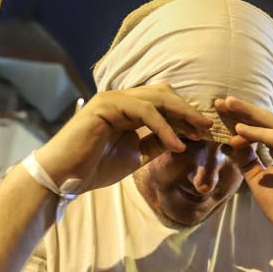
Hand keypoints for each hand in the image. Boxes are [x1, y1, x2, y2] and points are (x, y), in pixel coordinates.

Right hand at [34, 84, 211, 193]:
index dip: (185, 116)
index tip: (205, 132)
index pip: (163, 103)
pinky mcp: (106, 106)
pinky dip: (163, 127)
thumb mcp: (135, 155)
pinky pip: (143, 112)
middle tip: (208, 126)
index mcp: (127, 108)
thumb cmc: (94, 167)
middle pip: (163, 94)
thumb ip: (155, 144)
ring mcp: (112, 99)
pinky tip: (176, 144)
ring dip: (181, 115)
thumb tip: (182, 141)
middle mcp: (121, 99)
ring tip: (199, 132)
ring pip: (156, 99)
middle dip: (188, 110)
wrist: (65, 177)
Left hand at [215, 97, 272, 249]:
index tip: (220, 111)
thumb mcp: (259, 182)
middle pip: (270, 121)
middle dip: (246, 109)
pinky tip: (242, 131)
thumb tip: (231, 143)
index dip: (243, 118)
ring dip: (252, 116)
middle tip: (222, 99)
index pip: (264, 128)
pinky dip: (263, 135)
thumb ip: (248, 163)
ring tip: (229, 107)